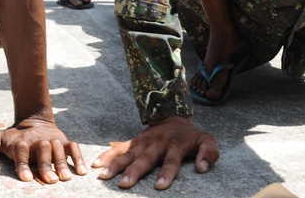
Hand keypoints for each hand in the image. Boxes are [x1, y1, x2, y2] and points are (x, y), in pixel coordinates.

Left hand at [0, 117, 85, 182]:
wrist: (33, 120)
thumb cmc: (12, 138)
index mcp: (20, 143)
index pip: (21, 153)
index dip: (22, 165)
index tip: (25, 178)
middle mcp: (37, 141)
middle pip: (42, 152)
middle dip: (46, 166)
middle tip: (50, 180)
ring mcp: (52, 140)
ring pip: (58, 151)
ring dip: (62, 164)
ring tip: (66, 178)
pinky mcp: (64, 141)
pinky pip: (73, 148)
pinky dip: (79, 158)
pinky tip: (83, 171)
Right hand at [92, 116, 218, 189]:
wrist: (175, 117)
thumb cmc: (191, 136)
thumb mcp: (207, 140)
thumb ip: (209, 153)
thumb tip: (202, 168)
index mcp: (175, 145)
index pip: (171, 161)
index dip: (166, 173)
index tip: (160, 186)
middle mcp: (157, 143)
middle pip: (145, 159)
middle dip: (135, 172)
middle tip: (125, 185)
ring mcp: (144, 141)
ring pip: (128, 154)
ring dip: (116, 165)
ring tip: (104, 176)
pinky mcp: (135, 141)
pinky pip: (119, 148)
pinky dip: (107, 155)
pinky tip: (96, 164)